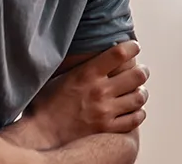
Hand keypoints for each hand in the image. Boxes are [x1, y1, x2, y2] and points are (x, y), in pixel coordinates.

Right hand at [25, 41, 148, 144]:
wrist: (40, 135)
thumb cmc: (45, 105)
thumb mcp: (60, 77)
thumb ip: (80, 65)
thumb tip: (95, 51)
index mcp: (86, 74)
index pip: (120, 53)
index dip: (132, 47)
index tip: (134, 47)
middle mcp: (99, 91)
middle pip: (138, 75)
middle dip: (142, 71)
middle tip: (140, 71)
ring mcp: (105, 111)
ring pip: (139, 97)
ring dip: (141, 92)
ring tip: (138, 91)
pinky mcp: (108, 129)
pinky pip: (135, 119)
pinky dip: (138, 112)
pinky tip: (133, 110)